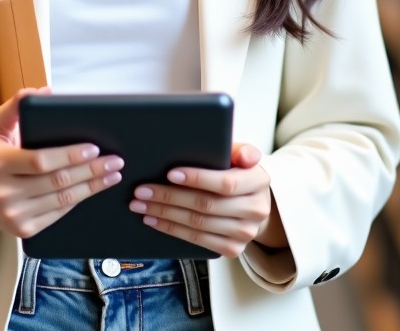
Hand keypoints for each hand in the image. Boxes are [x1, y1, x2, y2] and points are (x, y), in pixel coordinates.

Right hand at [0, 88, 123, 238]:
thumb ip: (16, 106)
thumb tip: (44, 91)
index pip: (39, 161)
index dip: (69, 155)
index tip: (93, 147)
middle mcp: (3, 192)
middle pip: (56, 181)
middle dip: (90, 170)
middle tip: (114, 160)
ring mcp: (13, 215)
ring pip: (62, 200)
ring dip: (92, 186)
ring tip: (112, 173)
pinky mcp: (24, 230)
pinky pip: (59, 214)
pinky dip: (80, 200)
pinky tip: (94, 188)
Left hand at [128, 142, 280, 258]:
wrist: (252, 203)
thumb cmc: (237, 172)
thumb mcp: (239, 154)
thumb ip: (240, 149)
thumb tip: (247, 156)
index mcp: (259, 181)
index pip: (226, 183)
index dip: (197, 179)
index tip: (170, 173)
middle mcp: (256, 210)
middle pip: (206, 205)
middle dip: (170, 197)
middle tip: (142, 190)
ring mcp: (244, 233)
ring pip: (198, 225)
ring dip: (165, 215)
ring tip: (141, 205)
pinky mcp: (233, 249)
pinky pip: (198, 241)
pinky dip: (173, 230)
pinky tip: (155, 221)